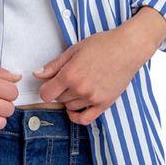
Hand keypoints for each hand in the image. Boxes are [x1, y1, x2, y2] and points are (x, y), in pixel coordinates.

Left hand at [32, 12, 165, 123]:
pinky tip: (75, 109)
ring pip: (70, 107)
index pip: (46, 93)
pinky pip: (85, 119)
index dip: (45, 88)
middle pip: (58, 99)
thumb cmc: (103, 45)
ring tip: (78, 86)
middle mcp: (80, 89)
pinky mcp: (104, 104)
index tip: (50, 83)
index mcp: (70, 74)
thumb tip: (37, 75)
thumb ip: (54, 65)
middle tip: (68, 79)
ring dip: (69, 99)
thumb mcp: (74, 50)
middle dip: (59, 90)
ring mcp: (92, 98)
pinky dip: (76, 117)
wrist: (128, 49)